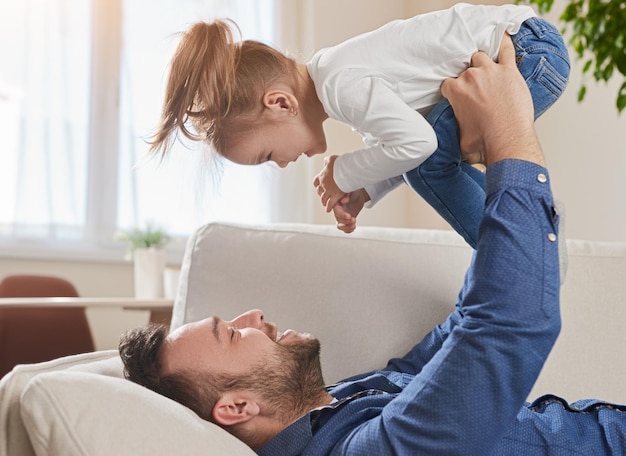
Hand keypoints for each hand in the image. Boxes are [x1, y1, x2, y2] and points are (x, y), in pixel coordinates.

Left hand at [313, 155, 345, 211]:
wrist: (345, 170)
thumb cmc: (340, 164)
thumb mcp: (331, 159)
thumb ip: (327, 161)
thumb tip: (325, 161)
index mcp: (322, 176)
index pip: (316, 182)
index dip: (317, 184)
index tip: (318, 186)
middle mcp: (323, 184)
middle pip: (319, 191)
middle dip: (321, 194)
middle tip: (323, 196)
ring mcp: (328, 191)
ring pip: (323, 199)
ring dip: (324, 201)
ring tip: (325, 204)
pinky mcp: (335, 196)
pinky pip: (330, 204)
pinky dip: (329, 207)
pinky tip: (328, 209)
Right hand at [333, 189, 369, 233]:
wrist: (357, 195)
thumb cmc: (353, 192)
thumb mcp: (350, 191)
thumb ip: (346, 195)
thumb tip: (343, 200)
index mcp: (337, 203)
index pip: (336, 211)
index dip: (342, 215)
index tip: (349, 216)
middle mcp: (337, 211)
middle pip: (338, 219)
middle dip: (346, 221)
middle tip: (354, 219)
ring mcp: (340, 216)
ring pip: (339, 225)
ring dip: (346, 227)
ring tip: (354, 225)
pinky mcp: (345, 221)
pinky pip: (344, 228)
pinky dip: (348, 230)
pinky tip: (353, 227)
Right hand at [441, 34, 542, 166]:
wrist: (506, 137)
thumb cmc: (484, 139)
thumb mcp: (461, 138)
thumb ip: (455, 132)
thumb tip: (453, 144)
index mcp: (456, 91)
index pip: (448, 84)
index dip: (454, 91)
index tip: (461, 97)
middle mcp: (471, 77)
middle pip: (465, 70)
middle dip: (469, 79)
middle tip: (477, 90)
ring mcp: (490, 71)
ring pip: (480, 57)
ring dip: (482, 63)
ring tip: (487, 71)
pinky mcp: (508, 70)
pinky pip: (506, 50)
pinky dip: (504, 42)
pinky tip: (503, 37)